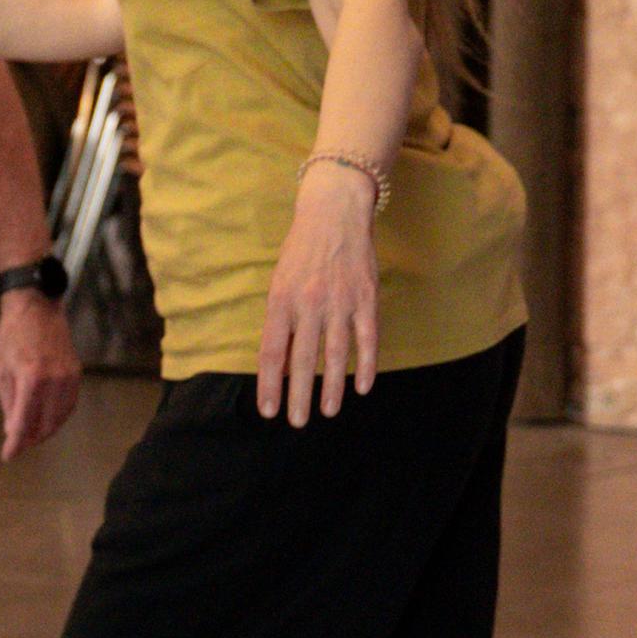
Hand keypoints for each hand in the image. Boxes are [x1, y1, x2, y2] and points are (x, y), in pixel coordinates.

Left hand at [0, 287, 84, 458]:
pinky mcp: (76, 373)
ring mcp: (68, 376)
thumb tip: (12, 430)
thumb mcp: (0, 369)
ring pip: (60, 417)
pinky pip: (69, 404)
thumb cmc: (11, 336)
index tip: (8, 456)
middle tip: (18, 445)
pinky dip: (58, 417)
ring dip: (45, 431)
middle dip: (31, 439)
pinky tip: (46, 421)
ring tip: (31, 437)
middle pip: (45, 424)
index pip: (23, 421)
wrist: (36, 307)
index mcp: (30, 378)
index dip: (15, 443)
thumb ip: (7, 402)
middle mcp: (53, 380)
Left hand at [258, 166, 382, 424]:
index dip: (270, 384)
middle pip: (302, 360)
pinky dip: (366, 364)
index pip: (271, 352)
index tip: (269, 410)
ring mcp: (340, 302)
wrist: (334, 214)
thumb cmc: (300, 252)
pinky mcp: (366, 298)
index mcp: (281, 301)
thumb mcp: (278, 282)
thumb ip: (279, 320)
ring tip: (327, 411)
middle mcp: (309, 304)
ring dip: (331, 387)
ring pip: (336, 355)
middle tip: (298, 422)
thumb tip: (278, 362)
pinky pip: (368, 339)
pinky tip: (364, 387)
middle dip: (299, 396)